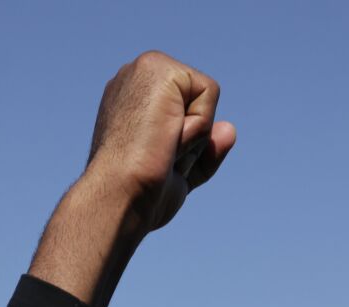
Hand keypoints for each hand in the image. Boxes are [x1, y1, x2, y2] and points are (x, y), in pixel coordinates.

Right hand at [81, 51, 235, 235]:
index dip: (184, 144)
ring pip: (205, 97)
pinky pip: (210, 93)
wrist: (119, 196)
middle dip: (191, 138)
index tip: (155, 160)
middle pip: (199, 102)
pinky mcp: (161, 68)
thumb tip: (230, 129)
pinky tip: (167, 136)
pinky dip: (198, 124)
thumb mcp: (178, 172)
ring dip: (194, 134)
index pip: (186, 111)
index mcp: (132, 99)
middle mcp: (136, 76)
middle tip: (158, 157)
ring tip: (161, 148)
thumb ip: (203, 150)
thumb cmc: (138, 192)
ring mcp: (146, 68)